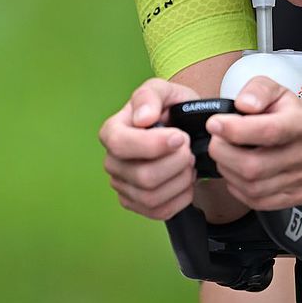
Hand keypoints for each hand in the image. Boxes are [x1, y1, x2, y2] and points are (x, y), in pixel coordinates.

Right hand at [99, 78, 199, 219]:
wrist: (185, 129)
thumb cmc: (171, 109)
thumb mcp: (164, 90)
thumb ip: (150, 96)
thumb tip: (143, 118)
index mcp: (112, 131)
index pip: (121, 144)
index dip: (153, 145)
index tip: (181, 137)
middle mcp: (112, 162)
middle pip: (143, 176)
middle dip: (176, 163)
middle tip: (189, 149)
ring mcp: (122, 186)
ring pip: (152, 197)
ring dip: (181, 181)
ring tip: (189, 164)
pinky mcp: (136, 204)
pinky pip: (159, 212)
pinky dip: (181, 198)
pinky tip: (186, 181)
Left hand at [206, 77, 301, 210]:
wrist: (300, 133)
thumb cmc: (279, 111)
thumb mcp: (270, 89)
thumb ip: (257, 90)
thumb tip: (246, 104)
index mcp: (299, 124)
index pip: (268, 131)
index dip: (235, 130)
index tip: (214, 124)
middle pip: (254, 166)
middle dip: (223, 154)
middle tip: (215, 141)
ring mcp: (301, 177)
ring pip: (252, 188)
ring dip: (228, 172)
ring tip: (226, 155)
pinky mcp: (296, 194)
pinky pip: (258, 202)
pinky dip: (238, 189)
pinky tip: (237, 173)